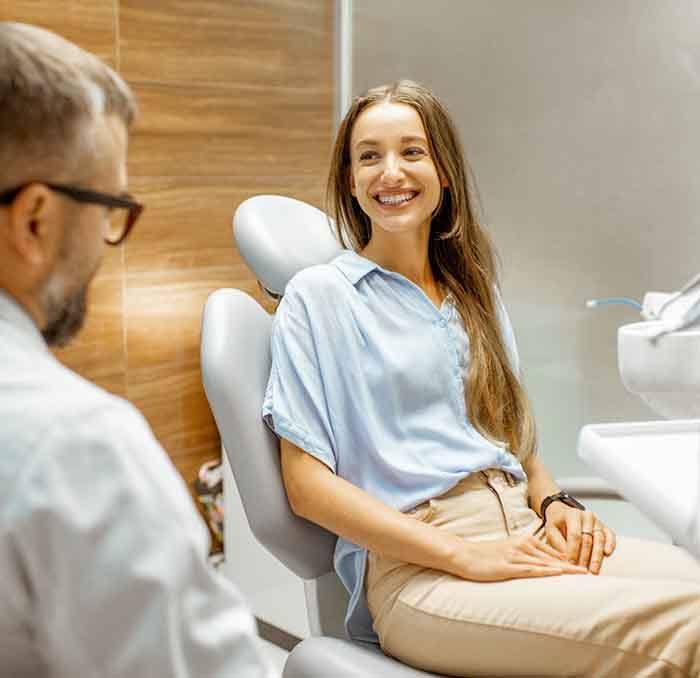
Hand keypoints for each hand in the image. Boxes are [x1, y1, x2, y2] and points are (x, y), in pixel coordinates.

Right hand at [452, 534, 587, 581]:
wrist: (464, 555)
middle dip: (574, 564)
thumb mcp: (508, 551)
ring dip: (566, 569)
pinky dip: (547, 571)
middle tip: (593, 571)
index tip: (587, 565)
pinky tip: (559, 573)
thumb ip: (525, 555)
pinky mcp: (509, 566)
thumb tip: (540, 565)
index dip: (571, 559)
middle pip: (554, 556)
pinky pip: (532, 569)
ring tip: (584, 575)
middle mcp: (523, 545)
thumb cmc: (485, 555)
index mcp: (525, 540)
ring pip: (547, 563)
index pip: (553, 551)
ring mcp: (516, 555)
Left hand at [543, 504, 615, 573]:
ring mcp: (597, 521)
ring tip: (594, 570)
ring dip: (597, 556)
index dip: (573, 550)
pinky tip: (607, 554)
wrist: (564, 514)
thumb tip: (567, 559)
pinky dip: (610, 544)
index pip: (575, 534)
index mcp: (572, 514)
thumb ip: (558, 544)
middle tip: (583, 570)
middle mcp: (587, 516)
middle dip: (585, 556)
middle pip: (588, 538)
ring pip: (599, 539)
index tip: (571, 563)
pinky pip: (610, 536)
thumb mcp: (551, 531)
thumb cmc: (557, 525)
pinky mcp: (605, 527)